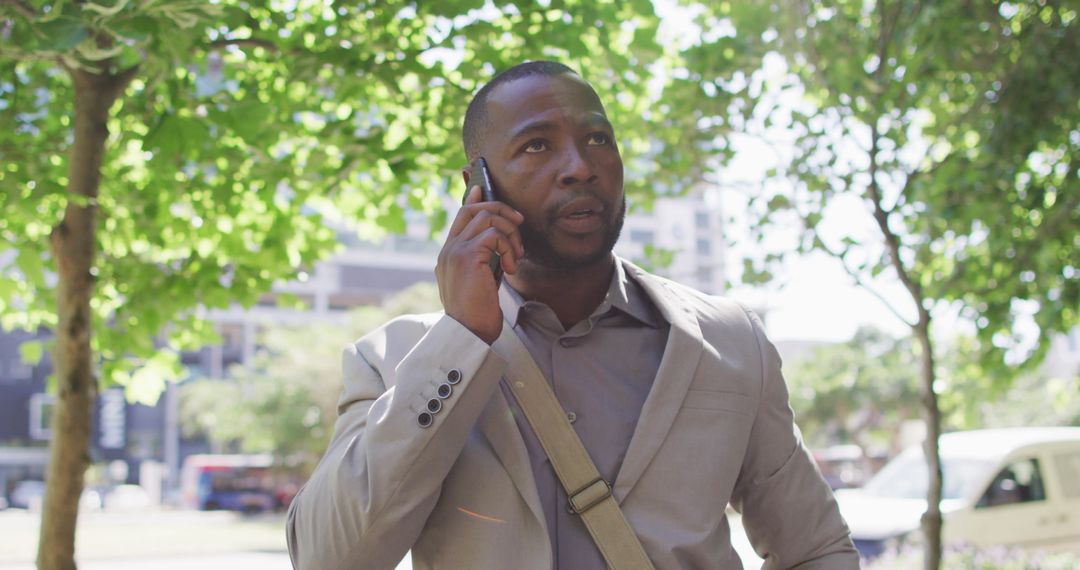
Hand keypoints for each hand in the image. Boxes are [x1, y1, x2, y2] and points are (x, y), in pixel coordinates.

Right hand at [436, 185, 524, 343]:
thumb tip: (500, 241)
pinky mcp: (468, 257)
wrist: (469, 333)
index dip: (473, 200)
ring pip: (488, 219)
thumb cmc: (478, 312)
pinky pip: (495, 235)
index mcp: (448, 254)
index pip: (460, 216)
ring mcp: (455, 252)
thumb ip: (485, 259)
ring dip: (510, 234)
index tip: (484, 189)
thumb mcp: (482, 280)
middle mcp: (448, 249)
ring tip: (516, 257)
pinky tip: (511, 267)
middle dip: (500, 210)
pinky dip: (509, 248)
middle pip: (473, 210)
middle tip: (518, 223)